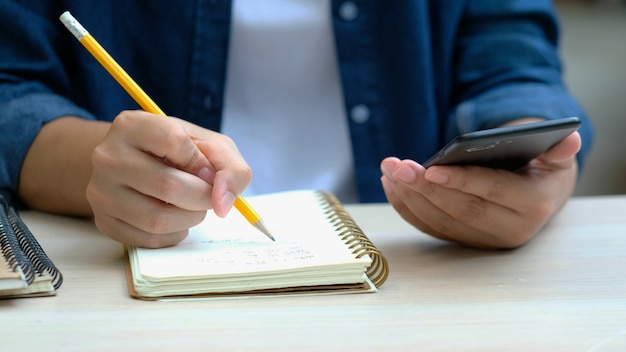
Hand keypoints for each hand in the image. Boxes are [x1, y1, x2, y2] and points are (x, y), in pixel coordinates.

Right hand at [86, 110, 251, 247]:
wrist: (136, 164)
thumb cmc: (177, 153)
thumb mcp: (208, 145)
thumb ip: (230, 167)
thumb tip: (223, 204)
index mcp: (131, 125)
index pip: (174, 141)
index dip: (201, 161)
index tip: (205, 168)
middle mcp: (107, 156)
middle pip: (169, 186)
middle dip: (203, 197)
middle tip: (209, 195)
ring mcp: (100, 191)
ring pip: (158, 219)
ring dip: (190, 218)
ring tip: (192, 206)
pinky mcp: (103, 221)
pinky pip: (149, 239)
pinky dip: (175, 233)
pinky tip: (175, 217)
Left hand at [380, 132, 581, 248]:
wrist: (538, 197)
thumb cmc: (542, 170)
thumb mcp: (557, 157)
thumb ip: (559, 149)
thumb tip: (568, 137)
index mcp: (532, 206)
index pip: (491, 192)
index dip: (461, 181)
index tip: (431, 170)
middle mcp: (507, 230)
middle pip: (459, 209)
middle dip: (424, 187)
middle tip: (397, 166)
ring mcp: (482, 240)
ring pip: (439, 220)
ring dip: (409, 195)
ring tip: (389, 170)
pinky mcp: (463, 241)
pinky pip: (429, 227)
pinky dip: (406, 207)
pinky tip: (391, 185)